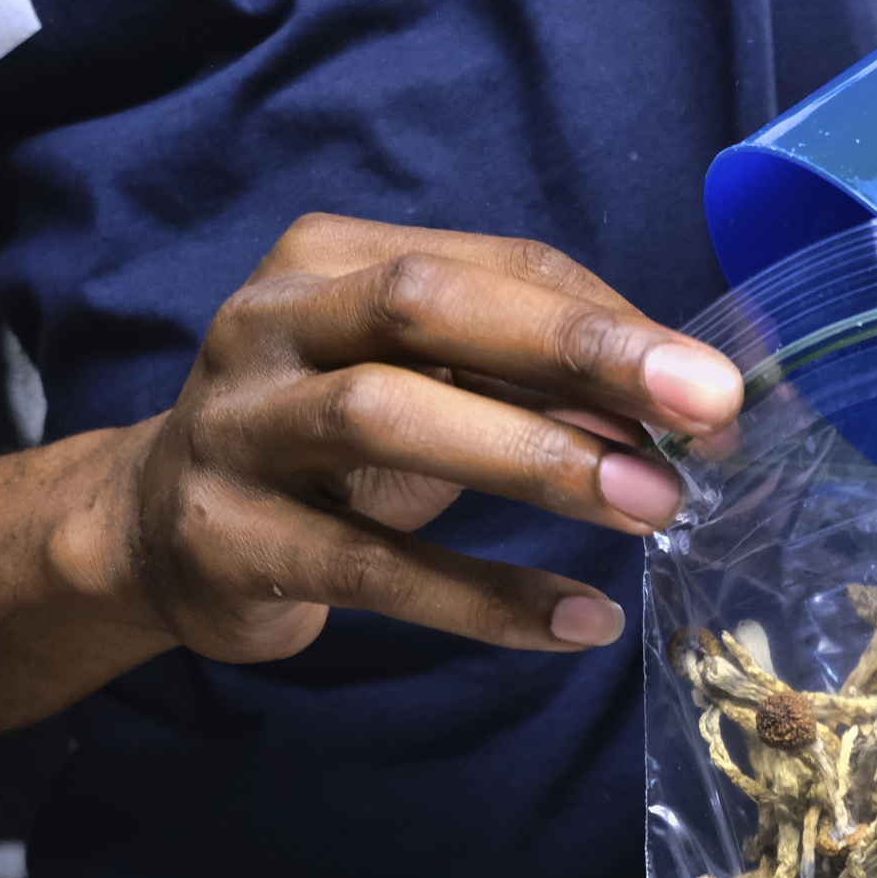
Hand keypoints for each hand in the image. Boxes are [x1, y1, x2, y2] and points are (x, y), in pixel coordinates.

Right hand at [126, 214, 741, 662]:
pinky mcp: (227, 537)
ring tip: (652, 506)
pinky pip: (371, 568)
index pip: (499, 264)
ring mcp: (236, 426)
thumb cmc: (331, 443)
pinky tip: (580, 619)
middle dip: (579, 352)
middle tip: (705, 408)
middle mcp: (272, 322)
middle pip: (430, 307)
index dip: (614, 322)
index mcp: (334, 259)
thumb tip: (684, 414)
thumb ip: (532, 380)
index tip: (716, 386)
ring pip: (385, 417)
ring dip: (536, 460)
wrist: (160, 532)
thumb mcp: (426, 384)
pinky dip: (484, 596)